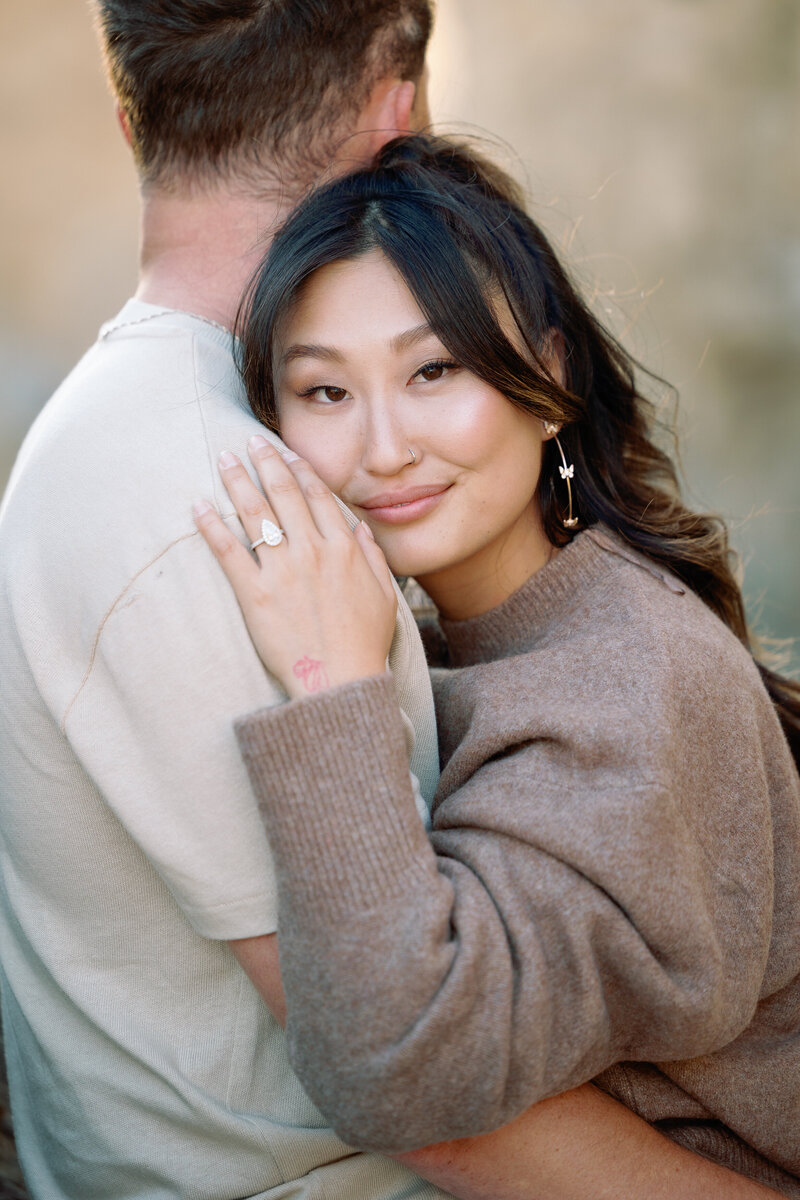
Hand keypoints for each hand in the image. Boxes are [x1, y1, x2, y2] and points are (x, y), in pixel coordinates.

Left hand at [193, 435, 396, 698]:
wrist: (339, 682)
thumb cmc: (364, 643)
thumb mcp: (384, 596)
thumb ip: (373, 557)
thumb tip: (357, 526)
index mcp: (344, 549)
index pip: (317, 496)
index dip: (299, 470)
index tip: (286, 454)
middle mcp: (312, 552)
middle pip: (284, 494)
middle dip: (265, 462)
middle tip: (250, 442)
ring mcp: (282, 572)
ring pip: (255, 514)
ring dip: (236, 481)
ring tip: (223, 459)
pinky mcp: (254, 595)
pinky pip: (229, 552)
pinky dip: (212, 526)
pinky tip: (199, 507)